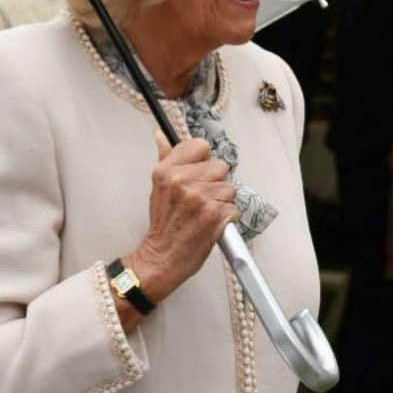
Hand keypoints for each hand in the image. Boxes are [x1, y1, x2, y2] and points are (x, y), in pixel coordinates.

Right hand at [123, 131, 237, 307]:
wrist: (162, 258)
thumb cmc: (163, 224)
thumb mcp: (158, 187)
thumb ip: (166, 158)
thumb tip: (161, 135)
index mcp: (167, 171)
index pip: (201, 146)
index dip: (203, 160)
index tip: (198, 172)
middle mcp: (183, 181)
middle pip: (220, 166)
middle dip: (215, 182)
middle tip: (199, 198)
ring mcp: (200, 198)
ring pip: (229, 187)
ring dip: (221, 201)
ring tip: (203, 212)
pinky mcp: (216, 214)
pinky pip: (233, 206)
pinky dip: (226, 216)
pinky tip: (210, 223)